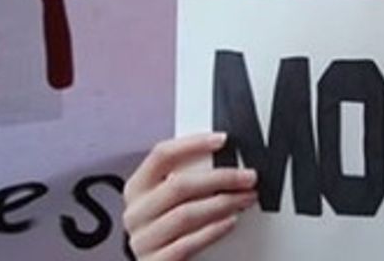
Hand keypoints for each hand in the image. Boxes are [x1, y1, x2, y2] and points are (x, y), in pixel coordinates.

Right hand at [123, 133, 258, 260]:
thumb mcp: (168, 200)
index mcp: (137, 188)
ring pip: (185, 215)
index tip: (222, 140)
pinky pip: (187, 244)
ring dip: (222, 204)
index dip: (193, 144)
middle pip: (178, 185)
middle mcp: (136, 213)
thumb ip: (187, 179)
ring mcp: (143, 240)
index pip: (161, 155)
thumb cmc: (168, 228)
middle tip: (247, 177)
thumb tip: (225, 159)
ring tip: (245, 199)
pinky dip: (213, 231)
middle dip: (220, 178)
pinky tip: (230, 222)